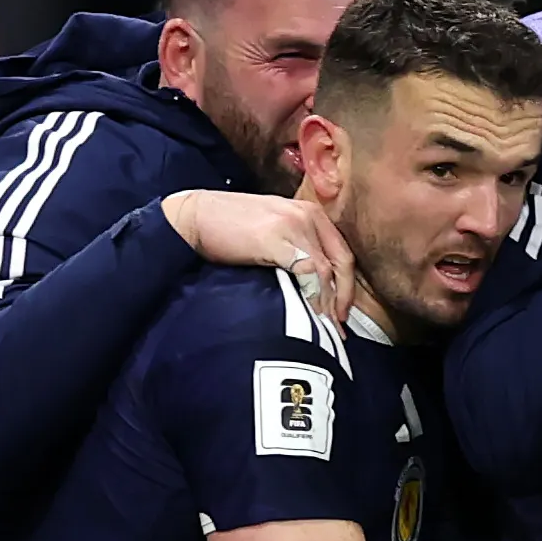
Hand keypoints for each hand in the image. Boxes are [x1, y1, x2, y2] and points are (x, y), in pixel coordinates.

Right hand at [166, 187, 358, 316]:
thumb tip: (311, 285)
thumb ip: (295, 247)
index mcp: (309, 211)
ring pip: (325, 271)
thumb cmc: (227, 227)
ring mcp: (294, 224)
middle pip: (341, 261)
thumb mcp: (271, 230)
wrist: (195, 217)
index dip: (346, 286)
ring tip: (325, 328)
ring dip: (327, 303)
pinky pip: (307, 271)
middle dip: (343, 298)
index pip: (341, 252)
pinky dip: (312, 296)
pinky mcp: (277, 237)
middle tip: (339, 327)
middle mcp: (307, 214)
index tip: (341, 313)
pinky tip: (309, 314)